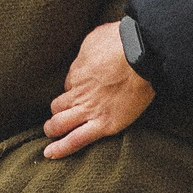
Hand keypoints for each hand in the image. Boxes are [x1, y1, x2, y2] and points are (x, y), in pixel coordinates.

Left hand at [43, 20, 154, 157]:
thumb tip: (89, 58)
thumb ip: (88, 53)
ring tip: (51, 132)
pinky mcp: (103, 125)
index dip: (72, 88)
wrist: (142, 56)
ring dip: (53, 128)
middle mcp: (78, 92)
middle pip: (58, 105)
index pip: (68, 84)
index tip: (79, 89)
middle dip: (57, 110)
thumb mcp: (96, 38)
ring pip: (60, 124)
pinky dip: (61, 148)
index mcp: (77, 71)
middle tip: (58, 113)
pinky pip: (77, 140)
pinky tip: (51, 153)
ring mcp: (89, 110)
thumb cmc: (123, 42)